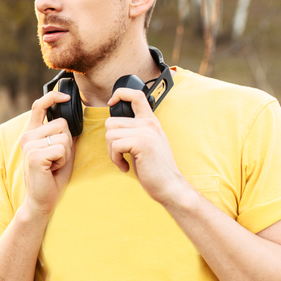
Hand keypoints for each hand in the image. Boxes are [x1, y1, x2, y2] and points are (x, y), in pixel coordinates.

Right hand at [18, 91, 74, 216]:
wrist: (42, 200)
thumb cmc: (53, 176)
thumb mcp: (60, 151)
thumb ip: (62, 135)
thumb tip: (73, 119)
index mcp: (31, 133)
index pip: (39, 106)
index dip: (52, 97)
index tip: (65, 96)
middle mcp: (27, 137)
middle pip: (62, 124)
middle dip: (67, 143)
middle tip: (57, 159)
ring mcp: (29, 145)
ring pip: (64, 137)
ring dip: (66, 154)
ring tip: (55, 165)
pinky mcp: (34, 155)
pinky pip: (61, 149)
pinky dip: (63, 161)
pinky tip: (53, 169)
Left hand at [105, 88, 191, 207]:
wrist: (170, 186)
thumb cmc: (155, 169)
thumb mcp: (147, 143)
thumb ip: (135, 131)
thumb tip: (112, 125)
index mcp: (150, 122)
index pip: (136, 95)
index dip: (120, 94)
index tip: (112, 103)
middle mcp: (149, 124)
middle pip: (111, 122)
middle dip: (110, 142)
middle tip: (121, 154)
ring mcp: (146, 132)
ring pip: (110, 134)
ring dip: (112, 152)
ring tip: (124, 161)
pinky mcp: (142, 143)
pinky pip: (114, 145)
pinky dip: (116, 159)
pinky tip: (126, 167)